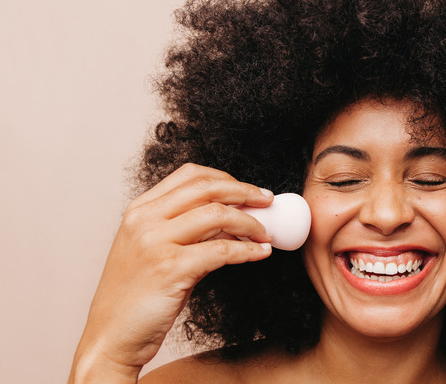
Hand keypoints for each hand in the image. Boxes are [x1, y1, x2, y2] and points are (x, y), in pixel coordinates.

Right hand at [69, 164, 273, 382]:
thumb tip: (234, 219)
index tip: (249, 191)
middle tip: (268, 202)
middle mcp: (144, 220)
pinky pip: (222, 250)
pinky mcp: (170, 269)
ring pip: (218, 214)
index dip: (226, 179)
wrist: (111, 337)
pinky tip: (260, 253)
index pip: (189, 175)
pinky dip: (248, 249)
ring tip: (266, 234)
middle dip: (245, 192)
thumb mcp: (154, 251)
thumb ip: (186, 230)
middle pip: (206, 188)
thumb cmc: (137, 297)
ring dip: (251, 222)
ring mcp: (155, 243)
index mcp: (139, 210)